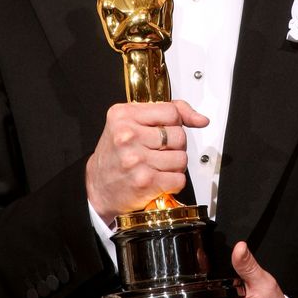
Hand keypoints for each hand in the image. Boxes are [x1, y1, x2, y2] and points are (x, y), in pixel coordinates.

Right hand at [86, 99, 207, 224]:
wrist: (97, 186)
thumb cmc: (116, 154)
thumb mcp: (131, 122)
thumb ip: (166, 113)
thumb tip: (201, 119)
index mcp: (124, 116)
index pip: (171, 111)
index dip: (174, 122)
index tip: (165, 130)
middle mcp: (128, 136)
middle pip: (179, 135)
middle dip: (175, 145)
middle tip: (159, 151)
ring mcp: (136, 159)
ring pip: (181, 158)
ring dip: (175, 165)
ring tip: (158, 166)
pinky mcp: (145, 182)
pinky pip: (179, 178)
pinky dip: (173, 181)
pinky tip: (159, 179)